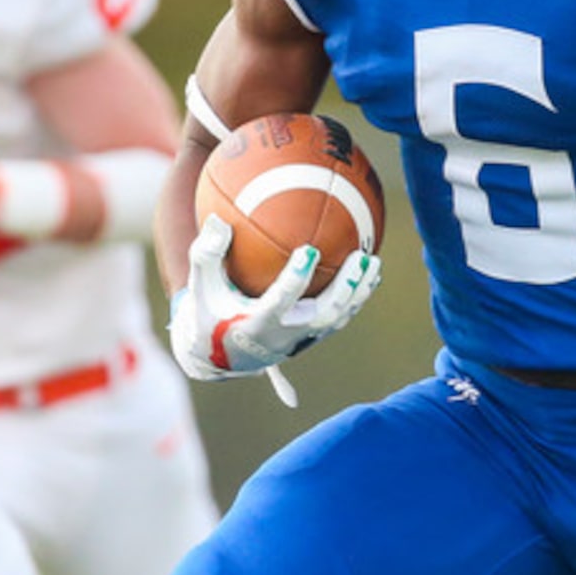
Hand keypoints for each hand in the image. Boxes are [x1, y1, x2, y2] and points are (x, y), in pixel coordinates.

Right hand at [167, 215, 380, 404]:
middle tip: (360, 257)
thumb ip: (206, 254)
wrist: (222, 355)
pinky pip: (339, 317)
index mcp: (258, 323)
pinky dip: (356, 297)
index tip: (309, 250)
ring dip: (359, 292)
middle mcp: (285, 335)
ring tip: (374, 262)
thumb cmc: (210, 311)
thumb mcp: (201, 285)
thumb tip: (218, 219)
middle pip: (324, 313)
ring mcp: (301, 338)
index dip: (297, 277)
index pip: (281, 300)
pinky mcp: (311, 338)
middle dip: (345, 287)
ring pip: (338, 318)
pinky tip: (369, 273)